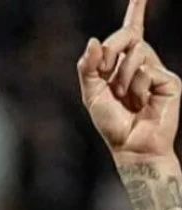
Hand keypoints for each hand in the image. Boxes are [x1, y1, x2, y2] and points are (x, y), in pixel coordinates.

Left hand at [78, 0, 181, 160]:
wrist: (132, 147)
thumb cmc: (112, 125)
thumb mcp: (92, 95)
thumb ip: (88, 68)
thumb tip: (93, 41)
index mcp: (122, 67)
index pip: (130, 33)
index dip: (136, 11)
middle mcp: (141, 65)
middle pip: (127, 36)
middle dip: (112, 47)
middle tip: (105, 68)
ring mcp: (156, 72)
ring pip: (136, 52)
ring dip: (123, 75)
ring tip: (125, 98)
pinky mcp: (169, 81)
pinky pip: (148, 69)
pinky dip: (138, 85)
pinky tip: (142, 102)